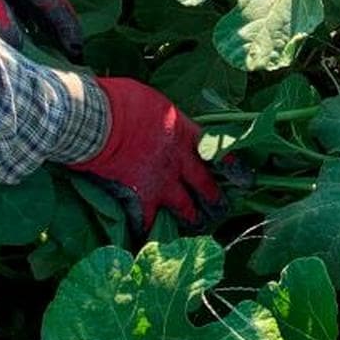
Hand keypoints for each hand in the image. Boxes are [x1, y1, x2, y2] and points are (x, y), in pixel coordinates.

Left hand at [0, 0, 83, 61]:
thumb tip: (17, 46)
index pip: (55, 2)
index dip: (68, 26)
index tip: (78, 49)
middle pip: (52, 1)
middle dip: (64, 26)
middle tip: (74, 52)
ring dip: (49, 20)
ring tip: (57, 45)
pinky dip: (32, 13)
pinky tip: (29, 27)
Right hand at [65, 77, 222, 233]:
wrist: (97, 121)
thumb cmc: (121, 102)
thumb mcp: (154, 101)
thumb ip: (164, 118)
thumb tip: (161, 119)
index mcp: (184, 133)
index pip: (217, 152)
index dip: (231, 167)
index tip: (242, 178)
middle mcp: (178, 160)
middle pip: (205, 185)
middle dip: (215, 199)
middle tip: (221, 210)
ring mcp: (161, 181)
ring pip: (185, 208)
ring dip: (192, 218)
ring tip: (196, 226)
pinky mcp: (139, 196)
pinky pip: (147, 220)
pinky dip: (148, 230)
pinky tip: (149, 238)